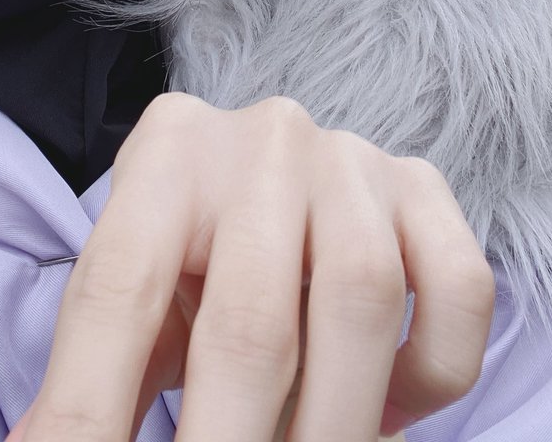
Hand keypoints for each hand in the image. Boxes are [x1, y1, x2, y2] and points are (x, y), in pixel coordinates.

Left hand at [7, 93, 493, 440]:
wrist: (269, 167)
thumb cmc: (188, 250)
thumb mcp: (132, 295)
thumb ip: (92, 379)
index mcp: (165, 152)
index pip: (118, 294)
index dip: (92, 415)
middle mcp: (263, 139)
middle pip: (250, 320)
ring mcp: (351, 158)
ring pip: (361, 304)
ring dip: (333, 427)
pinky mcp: (424, 186)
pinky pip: (459, 289)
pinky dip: (430, 376)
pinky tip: (385, 415)